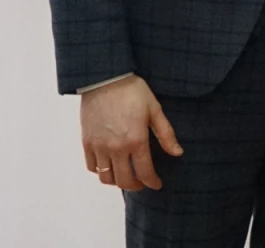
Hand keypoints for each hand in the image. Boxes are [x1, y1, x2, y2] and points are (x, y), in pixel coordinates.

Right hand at [79, 74, 182, 191]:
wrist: (105, 78)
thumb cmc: (132, 91)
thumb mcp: (154, 109)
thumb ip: (166, 134)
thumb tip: (178, 153)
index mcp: (136, 140)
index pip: (145, 172)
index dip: (152, 182)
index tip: (157, 184)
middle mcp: (116, 148)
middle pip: (124, 180)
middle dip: (136, 186)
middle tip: (142, 182)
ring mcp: (99, 147)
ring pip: (106, 178)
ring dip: (117, 181)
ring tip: (126, 175)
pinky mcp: (86, 142)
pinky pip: (92, 167)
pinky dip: (101, 171)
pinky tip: (109, 165)